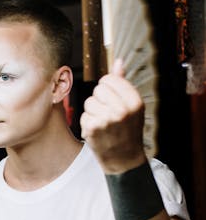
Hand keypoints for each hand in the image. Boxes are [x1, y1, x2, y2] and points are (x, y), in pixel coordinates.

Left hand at [80, 58, 146, 172]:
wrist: (123, 158)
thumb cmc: (127, 129)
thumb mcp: (131, 106)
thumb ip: (123, 82)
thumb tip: (118, 61)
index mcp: (135, 101)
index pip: (110, 79)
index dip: (108, 88)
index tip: (113, 99)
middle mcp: (122, 110)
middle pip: (98, 89)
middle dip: (100, 99)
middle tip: (109, 114)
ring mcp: (107, 119)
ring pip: (89, 101)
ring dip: (94, 111)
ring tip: (104, 123)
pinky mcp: (93, 128)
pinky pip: (84, 115)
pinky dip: (89, 123)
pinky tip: (98, 132)